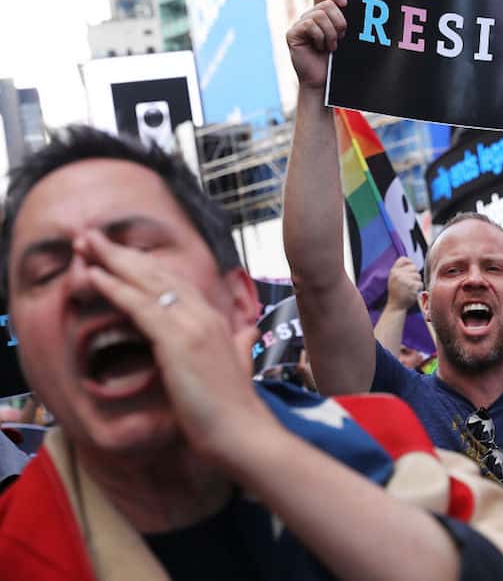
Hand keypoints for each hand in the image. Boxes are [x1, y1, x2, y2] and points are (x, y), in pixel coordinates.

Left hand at [77, 231, 268, 457]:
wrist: (242, 433)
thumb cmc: (234, 409)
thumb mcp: (240, 365)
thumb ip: (241, 344)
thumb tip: (249, 331)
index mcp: (217, 320)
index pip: (175, 282)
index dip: (143, 265)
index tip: (117, 254)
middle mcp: (206, 314)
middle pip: (158, 273)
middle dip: (121, 253)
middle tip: (89, 237)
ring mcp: (193, 325)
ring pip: (147, 282)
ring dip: (111, 260)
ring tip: (83, 244)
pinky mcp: (178, 340)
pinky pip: (140, 306)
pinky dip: (115, 288)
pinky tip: (94, 275)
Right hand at [286, 0, 347, 89]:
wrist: (323, 82)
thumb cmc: (336, 62)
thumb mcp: (343, 37)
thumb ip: (343, 21)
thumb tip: (349, 5)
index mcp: (321, 15)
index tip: (346, 3)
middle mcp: (309, 17)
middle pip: (327, 4)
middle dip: (339, 22)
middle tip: (340, 38)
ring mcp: (300, 25)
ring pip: (320, 14)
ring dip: (331, 33)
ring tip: (331, 47)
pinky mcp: (293, 34)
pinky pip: (310, 25)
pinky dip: (320, 37)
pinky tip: (320, 49)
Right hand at [386, 257, 422, 310]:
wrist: (396, 305)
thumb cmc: (396, 292)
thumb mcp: (393, 279)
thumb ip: (400, 270)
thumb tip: (411, 263)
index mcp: (393, 271)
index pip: (403, 259)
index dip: (409, 262)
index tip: (410, 269)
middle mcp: (398, 274)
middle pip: (413, 267)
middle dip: (414, 274)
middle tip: (410, 282)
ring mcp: (405, 280)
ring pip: (418, 275)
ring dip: (417, 282)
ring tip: (410, 288)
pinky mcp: (412, 286)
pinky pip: (420, 283)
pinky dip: (419, 288)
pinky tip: (413, 292)